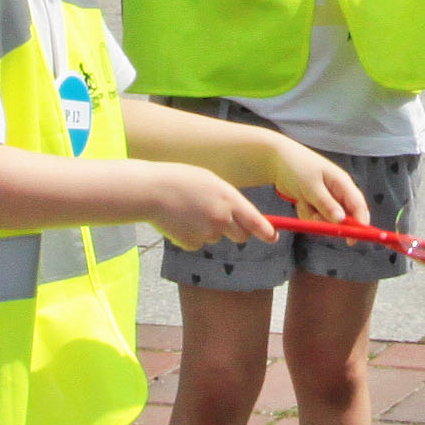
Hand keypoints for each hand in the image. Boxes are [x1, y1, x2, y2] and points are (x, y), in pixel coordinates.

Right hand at [146, 163, 278, 249]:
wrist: (150, 191)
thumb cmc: (181, 180)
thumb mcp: (211, 181)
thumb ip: (228, 199)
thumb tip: (240, 216)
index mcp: (228, 199)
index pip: (256, 221)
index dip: (267, 232)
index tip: (273, 237)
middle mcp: (221, 219)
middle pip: (241, 236)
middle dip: (238, 231)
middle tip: (224, 220)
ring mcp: (206, 233)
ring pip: (217, 237)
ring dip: (210, 229)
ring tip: (190, 211)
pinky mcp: (191, 244)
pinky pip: (199, 242)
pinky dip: (193, 235)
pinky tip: (180, 220)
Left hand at [259, 137, 370, 225]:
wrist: (276, 159)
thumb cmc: (296, 166)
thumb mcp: (311, 186)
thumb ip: (326, 204)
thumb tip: (341, 220)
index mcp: (343, 183)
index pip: (358, 206)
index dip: (359, 224)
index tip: (352, 240)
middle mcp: (337, 191)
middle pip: (344, 217)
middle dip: (330, 222)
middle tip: (315, 216)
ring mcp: (326, 198)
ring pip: (327, 220)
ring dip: (314, 216)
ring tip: (303, 201)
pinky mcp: (315, 203)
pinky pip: (314, 218)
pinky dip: (306, 213)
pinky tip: (299, 201)